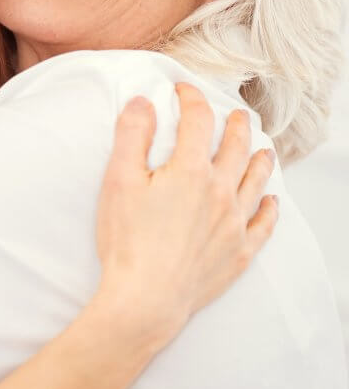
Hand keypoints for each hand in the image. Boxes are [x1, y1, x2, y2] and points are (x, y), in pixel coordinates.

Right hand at [92, 83, 277, 346]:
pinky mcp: (239, 252)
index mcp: (190, 171)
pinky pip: (264, 224)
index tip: (183, 91)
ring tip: (262, 148)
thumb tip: (143, 102)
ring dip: (260, 159)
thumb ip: (131, 136)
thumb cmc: (127, 240)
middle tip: (236, 115)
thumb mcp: (118, 181)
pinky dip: (269, 208)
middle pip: (235, 148)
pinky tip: (271, 200)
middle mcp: (221, 192)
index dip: (191, 99)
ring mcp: (234, 223)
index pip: (197, 121)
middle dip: (236, 125)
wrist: (146, 298)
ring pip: (256, 181)